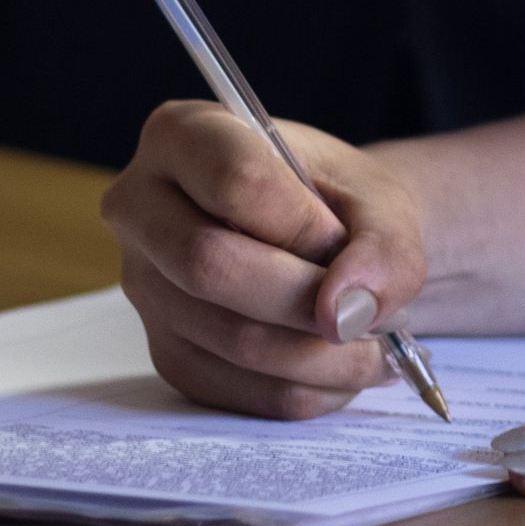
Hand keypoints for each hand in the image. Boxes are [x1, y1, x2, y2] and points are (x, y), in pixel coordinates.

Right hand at [101, 101, 428, 420]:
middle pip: (209, 265)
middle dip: (304, 297)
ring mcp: (146, 289)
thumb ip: (382, 245)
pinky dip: (310, 388)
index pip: (233, 179)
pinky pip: (239, 390)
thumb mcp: (379, 199)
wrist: (329, 243)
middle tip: (369, 312)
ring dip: (322, 355)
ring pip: (231, 339)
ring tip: (375, 341)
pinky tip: (343, 363)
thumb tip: (347, 312)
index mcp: (182, 135)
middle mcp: (141, 209)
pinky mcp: (168, 354)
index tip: (343, 240)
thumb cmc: (340, 203)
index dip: (302, 223)